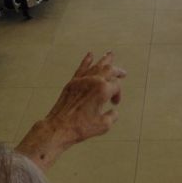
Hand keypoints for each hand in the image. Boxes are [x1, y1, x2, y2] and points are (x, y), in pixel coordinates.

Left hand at [16, 52, 125, 170]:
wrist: (59, 128)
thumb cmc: (81, 128)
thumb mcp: (103, 126)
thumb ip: (112, 116)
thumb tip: (113, 111)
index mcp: (103, 90)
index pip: (116, 86)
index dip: (118, 95)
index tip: (114, 104)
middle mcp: (94, 81)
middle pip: (109, 70)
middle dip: (117, 71)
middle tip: (123, 73)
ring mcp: (82, 80)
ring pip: (96, 66)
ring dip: (105, 60)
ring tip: (110, 54)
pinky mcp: (72, 83)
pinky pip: (81, 68)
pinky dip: (86, 60)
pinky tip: (90, 54)